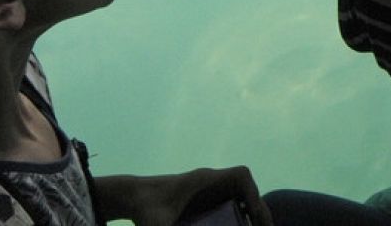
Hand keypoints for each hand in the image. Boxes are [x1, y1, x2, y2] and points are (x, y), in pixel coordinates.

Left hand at [95, 166, 272, 225]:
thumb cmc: (144, 210)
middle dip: (259, 210)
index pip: (240, 175)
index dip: (254, 193)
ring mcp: (208, 191)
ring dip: (252, 214)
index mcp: (204, 180)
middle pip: (246, 189)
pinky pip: (231, 204)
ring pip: (241, 197)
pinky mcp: (204, 201)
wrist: (132, 198)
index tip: (256, 214)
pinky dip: (241, 216)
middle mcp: (210, 182)